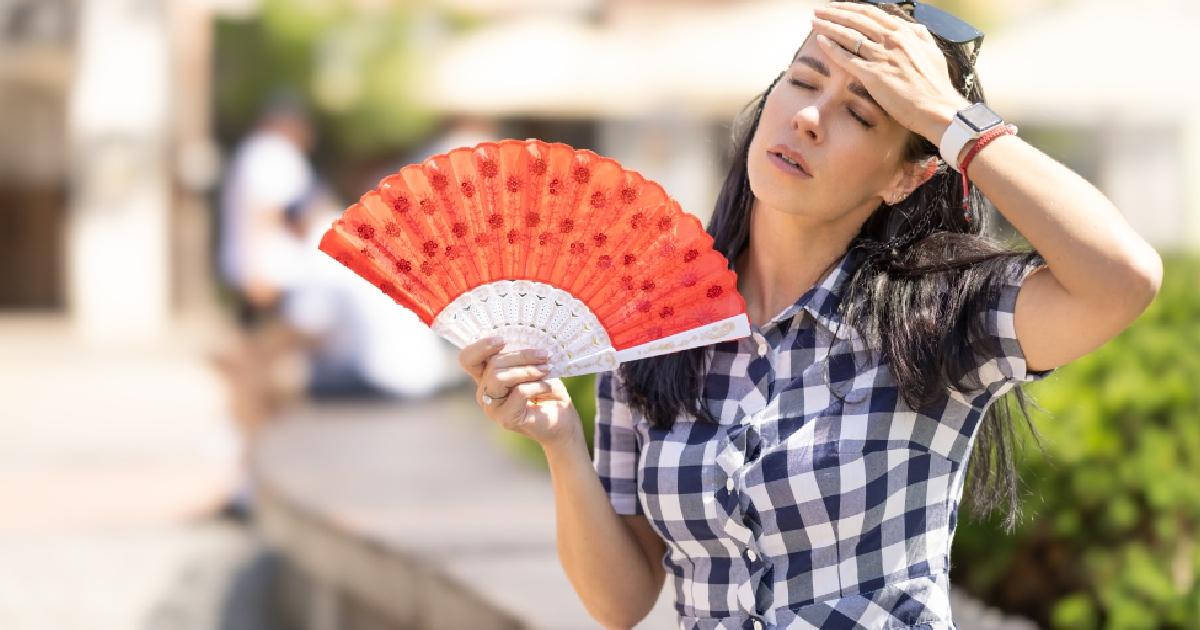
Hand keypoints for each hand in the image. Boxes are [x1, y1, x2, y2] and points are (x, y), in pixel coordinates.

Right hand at [458, 338, 581, 447]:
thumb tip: (524, 342)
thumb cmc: (547, 390)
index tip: (502, 341)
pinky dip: (537, 385)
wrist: (562, 420)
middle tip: (545, 355)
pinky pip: (518, 392)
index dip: (480, 347)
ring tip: (547, 370)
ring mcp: (492, 407)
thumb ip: (522, 357)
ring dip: (528, 370)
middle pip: (492, 364)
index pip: (468, 359)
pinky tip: (548, 387)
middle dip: (521, 356)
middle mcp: (485, 391)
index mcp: (487, 375)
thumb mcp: (534, 366)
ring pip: (499, 377)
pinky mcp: (505, 418)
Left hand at [809, 3, 971, 143]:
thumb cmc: (936, 84)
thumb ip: (920, 36)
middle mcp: (892, 40)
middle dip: (835, 12)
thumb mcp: (932, 52)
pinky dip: (832, 47)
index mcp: (906, 32)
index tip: (838, 7)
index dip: (852, 8)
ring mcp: (882, 56)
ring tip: (814, 21)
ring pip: (849, 35)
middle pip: (857, 19)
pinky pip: (847, 57)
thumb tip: (911, 26)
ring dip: (829, 26)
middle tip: (819, 10)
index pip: (872, 13)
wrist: (938, 108)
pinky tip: (820, 41)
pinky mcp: (874, 74)